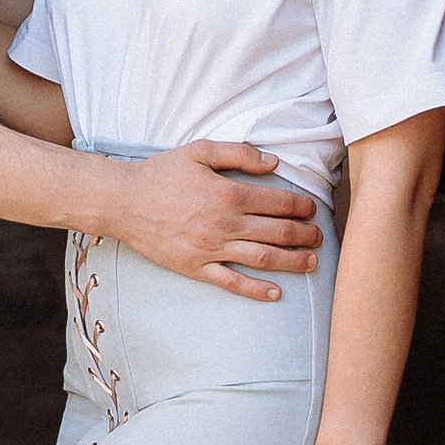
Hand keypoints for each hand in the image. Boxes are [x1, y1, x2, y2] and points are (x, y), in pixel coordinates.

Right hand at [106, 143, 319, 299]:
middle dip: (305, 235)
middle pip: (278, 232)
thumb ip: (239, 153)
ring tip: (311, 262)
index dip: (301, 206)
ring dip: (293, 262)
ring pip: (263, 259)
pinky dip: (257, 291)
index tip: (312, 208)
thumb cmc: (162, 174)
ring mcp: (211, 250)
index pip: (279, 202)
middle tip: (319, 236)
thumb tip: (274, 161)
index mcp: (228, 194)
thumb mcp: (200, 151)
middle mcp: (225, 225)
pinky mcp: (197, 268)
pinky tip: (277, 293)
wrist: (124, 202)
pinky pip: (232, 283)